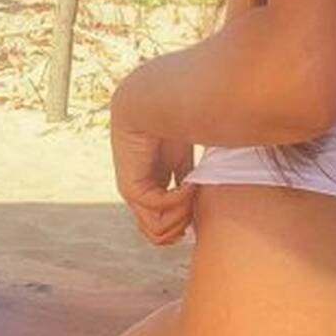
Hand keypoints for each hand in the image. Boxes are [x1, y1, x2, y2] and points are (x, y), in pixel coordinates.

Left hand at [110, 92, 196, 244]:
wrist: (149, 100)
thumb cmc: (169, 122)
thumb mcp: (183, 158)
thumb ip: (189, 180)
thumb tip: (203, 204)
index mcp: (151, 190)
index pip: (163, 225)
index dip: (184, 224)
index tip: (201, 210)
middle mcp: (139, 196)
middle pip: (160, 235)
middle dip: (184, 225)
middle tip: (199, 205)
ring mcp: (134, 194)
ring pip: (158, 230)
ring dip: (183, 216)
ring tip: (195, 191)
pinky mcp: (131, 187)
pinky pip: (159, 208)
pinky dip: (180, 200)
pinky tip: (191, 183)